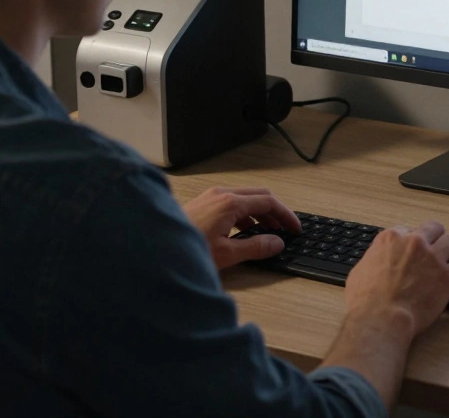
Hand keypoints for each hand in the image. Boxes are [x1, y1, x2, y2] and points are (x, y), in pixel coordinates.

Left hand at [182, 187, 301, 269]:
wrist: (153, 249)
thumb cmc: (186, 251)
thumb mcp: (226, 254)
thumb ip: (255, 247)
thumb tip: (276, 243)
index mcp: (230, 203)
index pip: (269, 202)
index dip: (286, 215)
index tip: (295, 228)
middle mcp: (221, 195)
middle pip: (259, 195)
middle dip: (275, 212)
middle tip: (285, 229)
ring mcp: (210, 197)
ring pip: (245, 198)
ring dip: (260, 212)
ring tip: (267, 232)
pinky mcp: (202, 203)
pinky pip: (231, 202)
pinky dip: (245, 213)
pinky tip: (244, 230)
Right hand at [344, 220, 448, 337]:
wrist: (381, 318)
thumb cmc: (365, 300)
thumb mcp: (360, 270)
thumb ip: (373, 259)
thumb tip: (377, 260)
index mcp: (391, 238)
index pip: (409, 230)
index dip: (413, 242)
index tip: (415, 252)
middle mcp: (414, 242)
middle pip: (434, 228)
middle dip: (436, 238)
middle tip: (437, 250)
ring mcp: (432, 257)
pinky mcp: (447, 275)